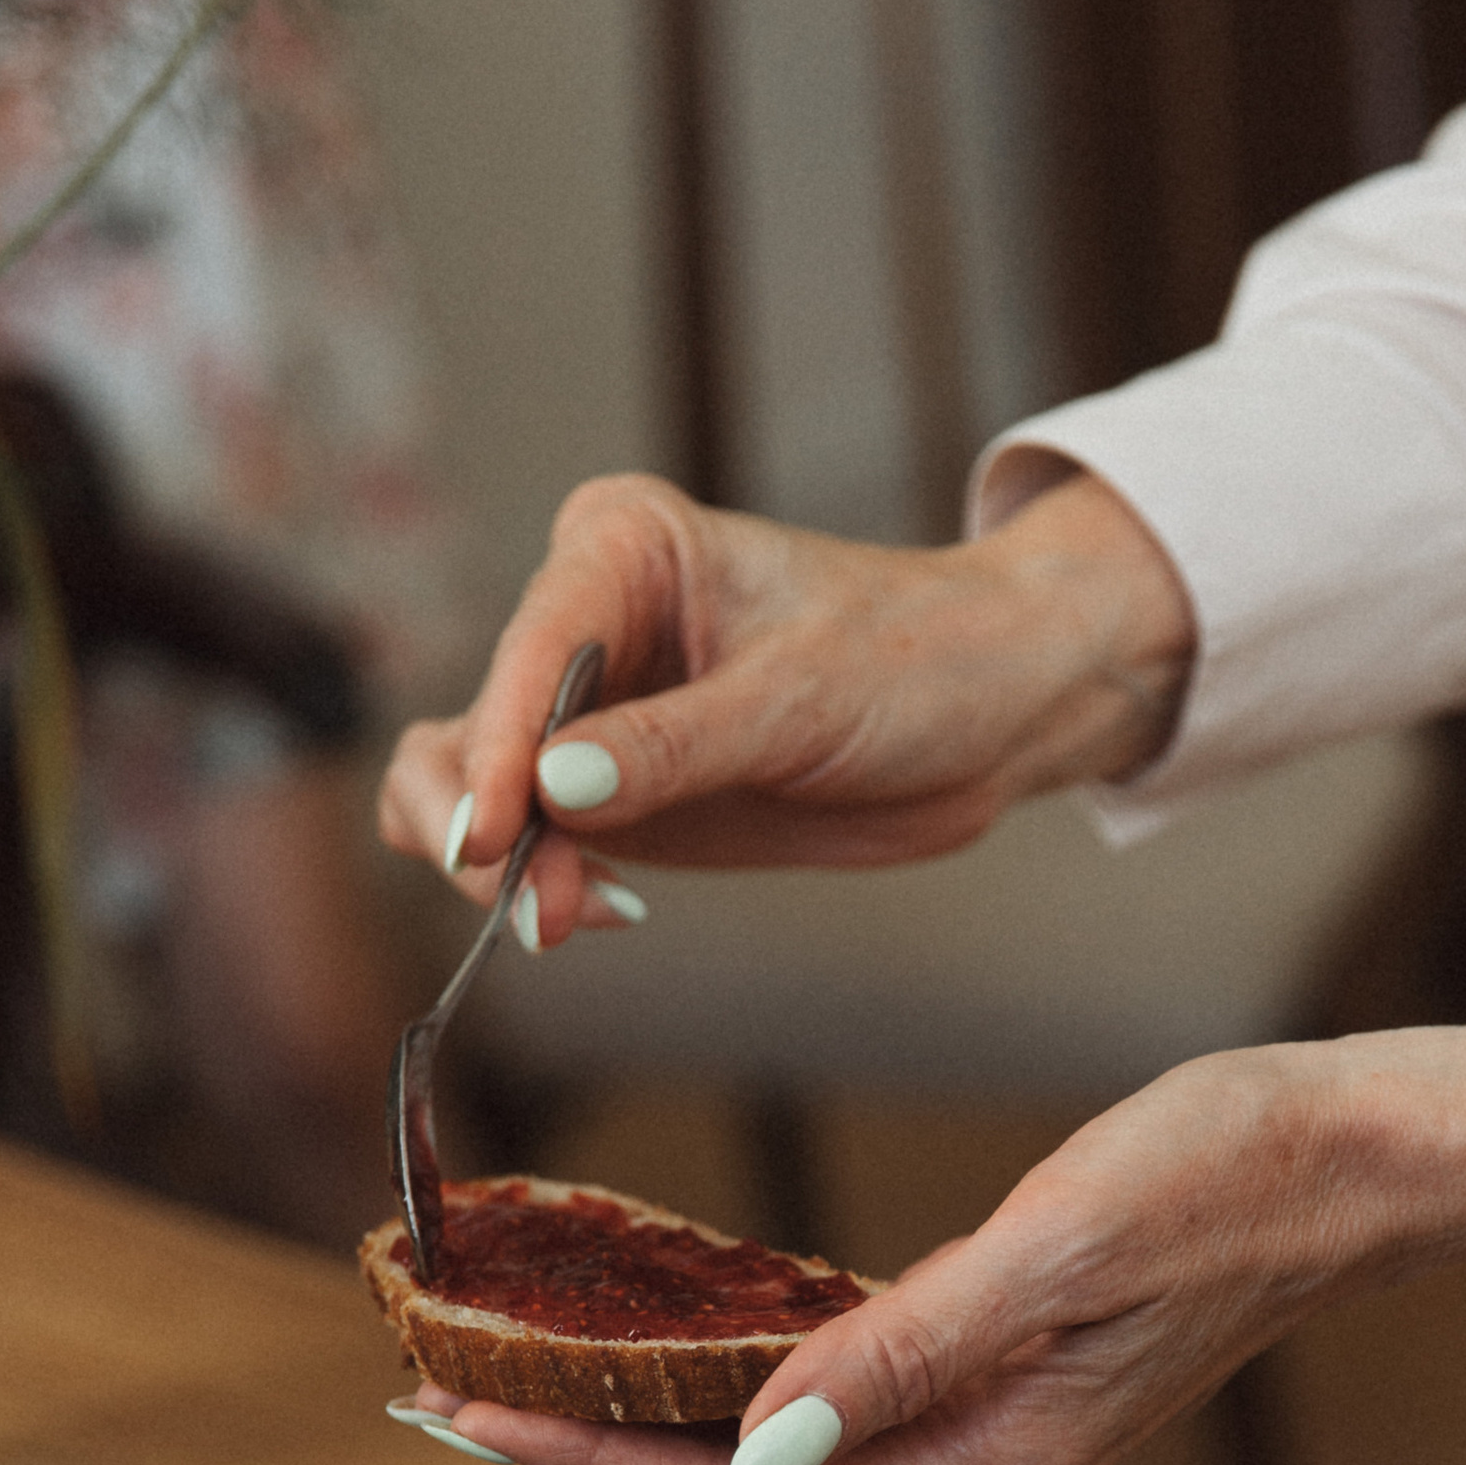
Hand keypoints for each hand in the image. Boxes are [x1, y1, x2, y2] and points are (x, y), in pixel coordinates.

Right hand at [376, 464, 1194, 942]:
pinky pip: (530, 844)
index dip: (496, 749)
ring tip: (568, 918)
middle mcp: (584, 620)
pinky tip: (596, 909)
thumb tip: (555, 788)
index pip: (527, 646)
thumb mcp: (802, 700)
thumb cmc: (917, 657)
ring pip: (476, 793)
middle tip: (539, 909)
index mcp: (621, 546)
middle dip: (486, 824)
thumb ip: (675, 747)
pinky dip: (535, 884)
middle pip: (471, 724)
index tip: (493, 836)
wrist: (993, 708)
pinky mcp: (610, 792)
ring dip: (503, 869)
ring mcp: (588, 714)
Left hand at [398, 999, 1465, 1464]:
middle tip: (441, 1394)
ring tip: (524, 1372)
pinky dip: (745, 1381)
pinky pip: (844, 1405)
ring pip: (785, 1454)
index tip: (452, 1419)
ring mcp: (1003, 1438)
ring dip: (653, 1418)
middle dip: (587, 1449)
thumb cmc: (1231, 1174)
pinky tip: (684, 1343)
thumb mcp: (1057, 1248)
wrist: (1369, 1155)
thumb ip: (899, 1355)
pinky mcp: (1019, 1383)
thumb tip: (755, 1449)